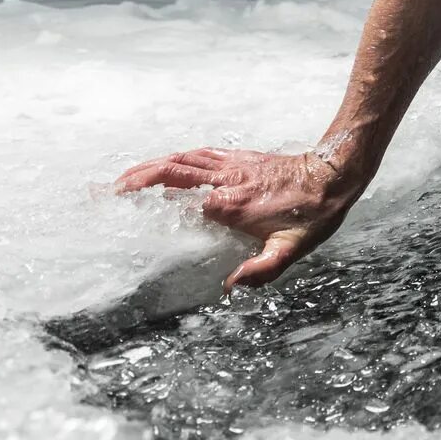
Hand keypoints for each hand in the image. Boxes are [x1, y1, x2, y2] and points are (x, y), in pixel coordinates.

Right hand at [116, 147, 365, 291]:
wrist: (334, 175)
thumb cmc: (313, 214)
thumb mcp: (291, 250)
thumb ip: (262, 270)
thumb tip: (231, 287)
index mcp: (229, 204)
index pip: (179, 202)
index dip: (147, 205)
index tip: (120, 211)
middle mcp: (224, 181)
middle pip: (170, 172)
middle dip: (135, 179)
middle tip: (106, 190)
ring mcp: (231, 165)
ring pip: (181, 158)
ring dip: (149, 165)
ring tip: (123, 177)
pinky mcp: (239, 157)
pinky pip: (200, 153)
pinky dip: (176, 157)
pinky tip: (164, 162)